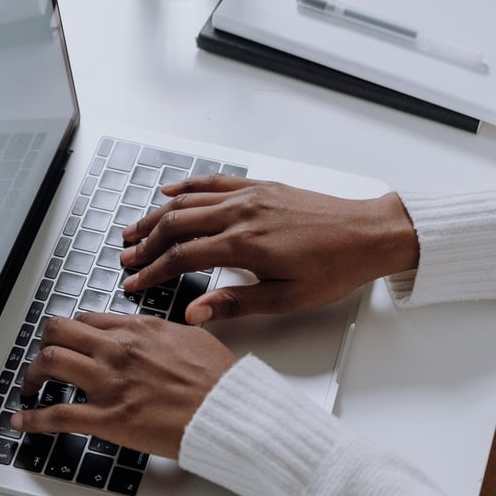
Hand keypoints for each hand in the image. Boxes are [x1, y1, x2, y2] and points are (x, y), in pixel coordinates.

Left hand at [10, 313, 236, 457]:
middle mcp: (117, 349)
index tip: (67, 341)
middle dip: (44, 344)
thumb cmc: (217, 378)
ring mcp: (109, 382)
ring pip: (50, 362)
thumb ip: (161, 331)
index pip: (87, 319)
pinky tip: (22, 421)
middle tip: (42, 360)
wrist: (227, 410)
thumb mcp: (190, 336)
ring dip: (33, 375)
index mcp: (137, 328)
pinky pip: (57, 415)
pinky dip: (33, 419)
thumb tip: (150, 333)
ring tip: (30, 387)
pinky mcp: (107, 417)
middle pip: (58, 332)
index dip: (71, 331)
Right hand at [120, 175, 418, 321]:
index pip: (181, 257)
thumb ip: (235, 303)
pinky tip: (168, 191)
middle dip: (145, 243)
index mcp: (244, 245)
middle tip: (126, 257)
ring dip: (156, 215)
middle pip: (175, 225)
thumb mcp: (286, 299)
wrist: (369, 233)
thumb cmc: (334, 268)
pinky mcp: (259, 186)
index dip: (152, 271)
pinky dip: (185, 186)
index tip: (134, 282)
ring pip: (187, 201)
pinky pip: (212, 181)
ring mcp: (248, 195)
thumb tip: (194, 313)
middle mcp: (240, 214)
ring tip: (134, 230)